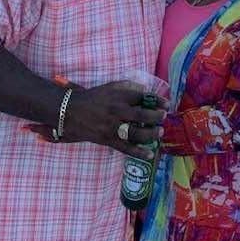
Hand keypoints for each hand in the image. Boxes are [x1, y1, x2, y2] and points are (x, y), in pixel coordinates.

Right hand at [28, 80, 167, 157]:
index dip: (156, 100)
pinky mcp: (108, 140)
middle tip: (163, 117)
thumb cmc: (95, 98)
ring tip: (159, 132)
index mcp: (118, 96)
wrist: (72, 112)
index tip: (166, 104)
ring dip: (151, 133)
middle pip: (142, 115)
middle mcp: (116, 111)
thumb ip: (129, 87)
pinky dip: (139, 152)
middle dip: (156, 117)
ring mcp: (112, 127)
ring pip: (136, 133)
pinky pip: (126, 148)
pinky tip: (150, 153)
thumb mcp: (111, 87)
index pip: (142, 97)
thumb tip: (146, 91)